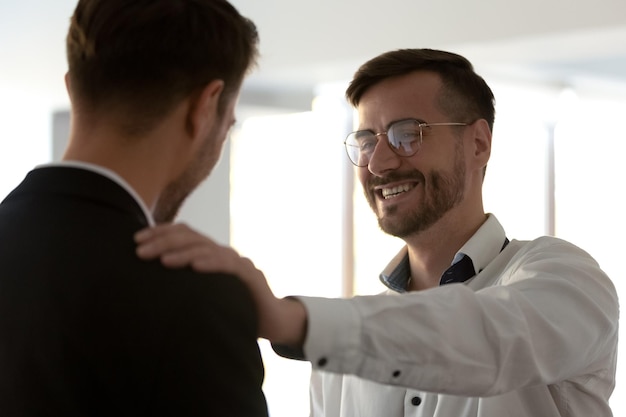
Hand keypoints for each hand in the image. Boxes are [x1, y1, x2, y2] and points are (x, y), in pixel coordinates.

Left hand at [134, 223, 306, 345]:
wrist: (270, 320)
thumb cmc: (233, 307)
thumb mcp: (203, 293)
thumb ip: (184, 285)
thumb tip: (148, 285)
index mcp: (209, 254)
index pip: (184, 233)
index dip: (160, 232)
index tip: (136, 239)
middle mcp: (222, 252)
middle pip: (191, 237)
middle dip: (163, 242)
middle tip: (140, 252)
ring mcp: (237, 261)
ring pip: (207, 249)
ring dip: (183, 253)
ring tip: (162, 260)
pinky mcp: (250, 275)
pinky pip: (230, 265)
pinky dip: (212, 264)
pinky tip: (196, 267)